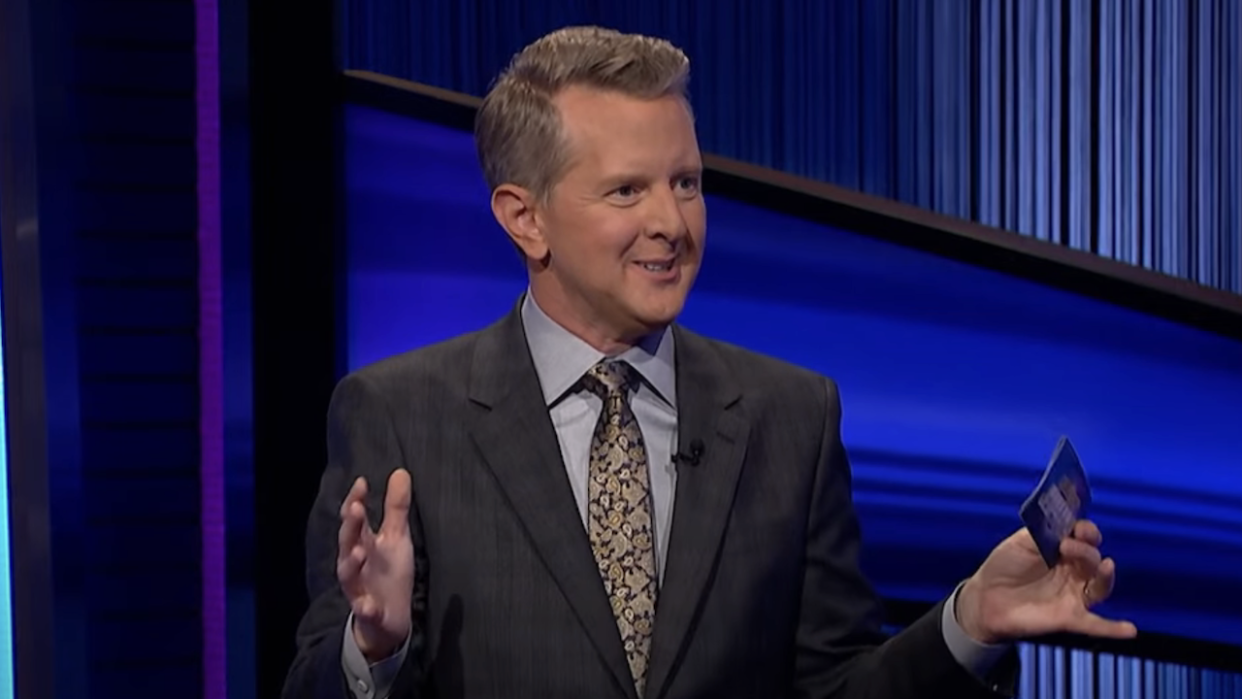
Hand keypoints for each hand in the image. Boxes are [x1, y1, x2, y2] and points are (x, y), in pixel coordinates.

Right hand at [337, 469, 414, 661]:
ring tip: (358, 551)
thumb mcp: (396, 537)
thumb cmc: (389, 573)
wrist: (387, 619)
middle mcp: (356, 564)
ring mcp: (359, 589)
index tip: (362, 483)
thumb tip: (400, 472)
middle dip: (350, 527)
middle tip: (355, 508)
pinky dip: (365, 608)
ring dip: (351, 563)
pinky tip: (367, 605)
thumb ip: (396, 507)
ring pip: (348, 575)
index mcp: (363, 543)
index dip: (356, 501)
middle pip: (347, 543)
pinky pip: (364, 611)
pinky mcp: (368, 613)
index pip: (355, 519)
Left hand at [956, 520, 1137, 644]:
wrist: (985, 598)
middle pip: (1093, 559)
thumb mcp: (1020, 543)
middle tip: (1068, 546)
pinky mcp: (1069, 617)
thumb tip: (1066, 524)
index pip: (1085, 537)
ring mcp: (1074, 595)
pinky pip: (1095, 624)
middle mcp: (1073, 571)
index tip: (1081, 528)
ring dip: (1106, 576)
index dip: (1087, 531)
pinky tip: (1129, 630)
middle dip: (1085, 550)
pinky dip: (1113, 628)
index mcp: (1062, 549)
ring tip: (1105, 566)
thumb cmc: (1003, 567)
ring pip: (1100, 586)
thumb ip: (1042, 533)